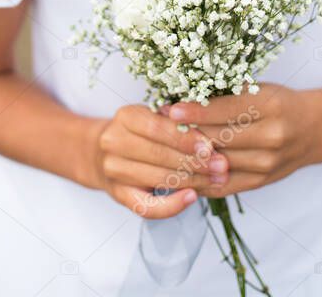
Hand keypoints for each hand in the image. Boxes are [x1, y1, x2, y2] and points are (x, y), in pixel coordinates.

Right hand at [87, 104, 232, 217]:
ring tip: (217, 180)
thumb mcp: (150, 115)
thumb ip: (173, 119)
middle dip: (195, 162)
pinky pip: (147, 206)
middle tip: (223, 166)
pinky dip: (171, 205)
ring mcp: (114, 171)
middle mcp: (114, 143)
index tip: (211, 146)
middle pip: (160, 155)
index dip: (186, 138)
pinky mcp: (118, 195)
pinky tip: (192, 198)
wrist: (99, 153)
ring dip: (193, 181)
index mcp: (125, 117)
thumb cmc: (137, 131)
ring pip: (158, 179)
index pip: (158, 128)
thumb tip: (208, 125)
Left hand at [159, 83, 321, 197]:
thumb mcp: (259, 89)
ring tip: (162, 149)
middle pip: (219, 139)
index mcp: (270, 107)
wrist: (313, 130)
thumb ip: (228, 93)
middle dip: (186, 133)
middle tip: (158, 128)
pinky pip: (223, 185)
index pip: (226, 111)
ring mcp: (266, 164)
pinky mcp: (260, 182)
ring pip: (217, 163)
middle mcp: (270, 137)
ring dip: (188, 157)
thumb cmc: (280, 102)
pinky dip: (199, 180)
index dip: (195, 111)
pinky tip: (178, 173)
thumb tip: (185, 92)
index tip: (170, 108)